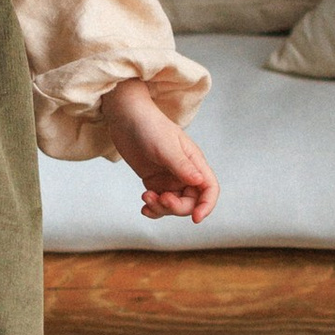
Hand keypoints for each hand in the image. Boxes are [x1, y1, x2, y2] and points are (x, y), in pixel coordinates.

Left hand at [97, 81, 219, 225]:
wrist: (125, 116)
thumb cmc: (149, 125)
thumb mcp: (166, 146)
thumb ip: (182, 166)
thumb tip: (200, 183)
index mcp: (194, 162)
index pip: (209, 188)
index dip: (207, 205)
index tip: (195, 218)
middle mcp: (185, 172)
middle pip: (191, 201)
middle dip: (177, 207)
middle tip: (160, 199)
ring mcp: (169, 177)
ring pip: (174, 204)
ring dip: (162, 208)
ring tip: (146, 198)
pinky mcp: (154, 180)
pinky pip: (159, 201)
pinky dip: (153, 208)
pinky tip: (144, 207)